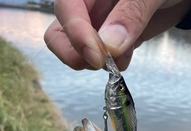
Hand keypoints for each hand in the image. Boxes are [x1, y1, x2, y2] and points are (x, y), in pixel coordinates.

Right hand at [44, 0, 190, 70]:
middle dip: (77, 54)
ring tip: (123, 56)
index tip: (98, 57)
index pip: (67, 9)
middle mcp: (90, 6)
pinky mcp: (114, 39)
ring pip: (79, 50)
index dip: (76, 35)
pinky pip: (103, 57)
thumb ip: (130, 15)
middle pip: (60, 34)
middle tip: (100, 63)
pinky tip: (128, 55)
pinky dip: (113, 63)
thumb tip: (109, 47)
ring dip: (97, 62)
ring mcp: (100, 24)